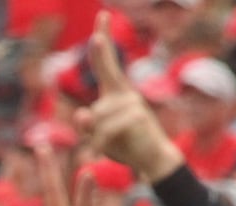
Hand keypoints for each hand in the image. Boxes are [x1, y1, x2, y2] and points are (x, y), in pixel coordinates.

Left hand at [75, 11, 182, 182]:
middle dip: (99, 61)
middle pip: (102, 78)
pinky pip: (104, 132)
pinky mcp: (135, 116)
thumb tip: (82, 113)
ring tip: (115, 144)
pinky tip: (115, 149)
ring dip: (96, 137)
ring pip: (96, 118)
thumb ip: (87, 124)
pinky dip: (102, 145)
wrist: (153, 159)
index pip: (107, 63)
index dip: (103, 39)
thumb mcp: (99, 135)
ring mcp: (131, 103)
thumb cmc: (125, 144)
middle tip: (103, 16)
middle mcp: (124, 93)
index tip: (102, 15)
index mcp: (116, 93)